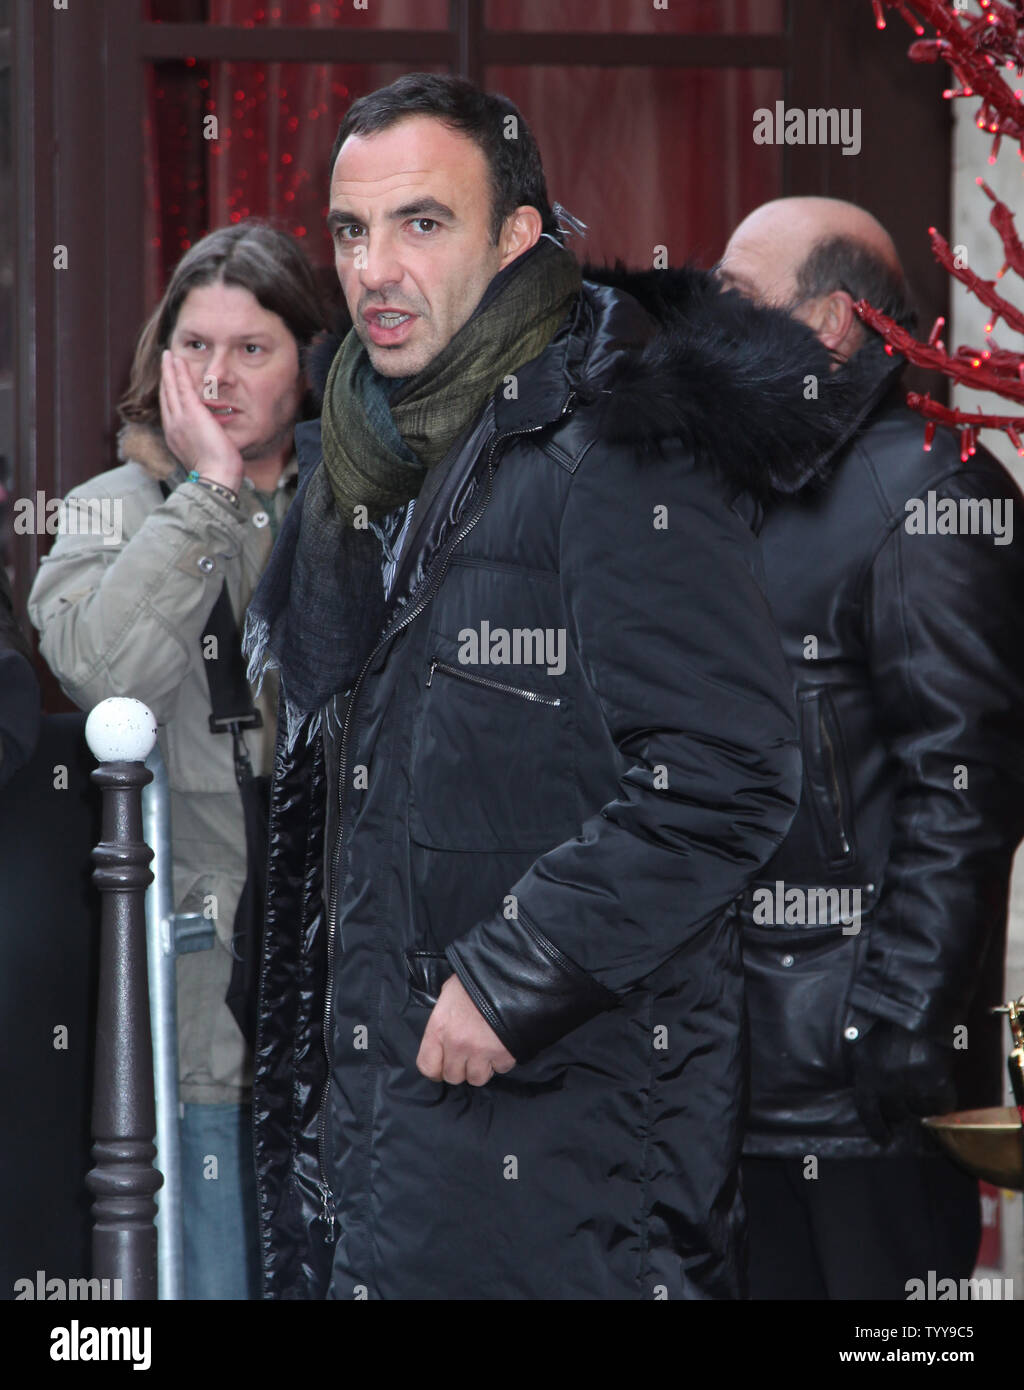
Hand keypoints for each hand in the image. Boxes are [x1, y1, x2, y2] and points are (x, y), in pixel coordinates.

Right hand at [158, 350, 243, 490]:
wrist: (216, 478)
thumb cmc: (217, 473)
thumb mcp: (207, 456)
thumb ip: (205, 443)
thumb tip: (213, 439)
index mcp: (175, 438)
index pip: (170, 410)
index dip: (169, 394)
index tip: (169, 382)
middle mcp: (173, 426)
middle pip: (166, 396)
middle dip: (165, 378)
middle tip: (164, 362)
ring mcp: (179, 419)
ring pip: (170, 388)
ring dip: (169, 369)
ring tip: (167, 354)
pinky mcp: (191, 412)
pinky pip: (181, 386)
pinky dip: (177, 371)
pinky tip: (176, 359)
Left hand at [416, 974, 515, 1085]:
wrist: (509, 975)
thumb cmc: (476, 980)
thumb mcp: (450, 993)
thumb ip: (443, 1016)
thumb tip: (443, 1030)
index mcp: (439, 1027)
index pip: (427, 1066)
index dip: (435, 1069)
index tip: (442, 1066)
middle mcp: (457, 1043)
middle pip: (453, 1076)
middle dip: (461, 1068)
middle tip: (469, 1054)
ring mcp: (480, 1051)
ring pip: (476, 1079)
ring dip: (481, 1068)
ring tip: (486, 1052)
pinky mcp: (503, 1054)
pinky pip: (500, 1069)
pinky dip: (501, 1061)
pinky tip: (502, 1045)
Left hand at [845, 1010, 956, 1144]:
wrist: (919, 1007)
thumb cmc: (889, 1022)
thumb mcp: (864, 1041)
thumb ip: (862, 1065)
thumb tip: (860, 1086)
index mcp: (865, 1072)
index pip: (867, 1111)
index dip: (876, 1128)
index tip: (883, 1139)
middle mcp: (885, 1083)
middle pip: (894, 1113)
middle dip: (899, 1110)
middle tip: (906, 1102)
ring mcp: (910, 1083)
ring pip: (918, 1111)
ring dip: (921, 1102)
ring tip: (923, 1084)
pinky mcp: (935, 1082)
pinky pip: (941, 1104)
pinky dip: (942, 1100)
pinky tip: (940, 1088)